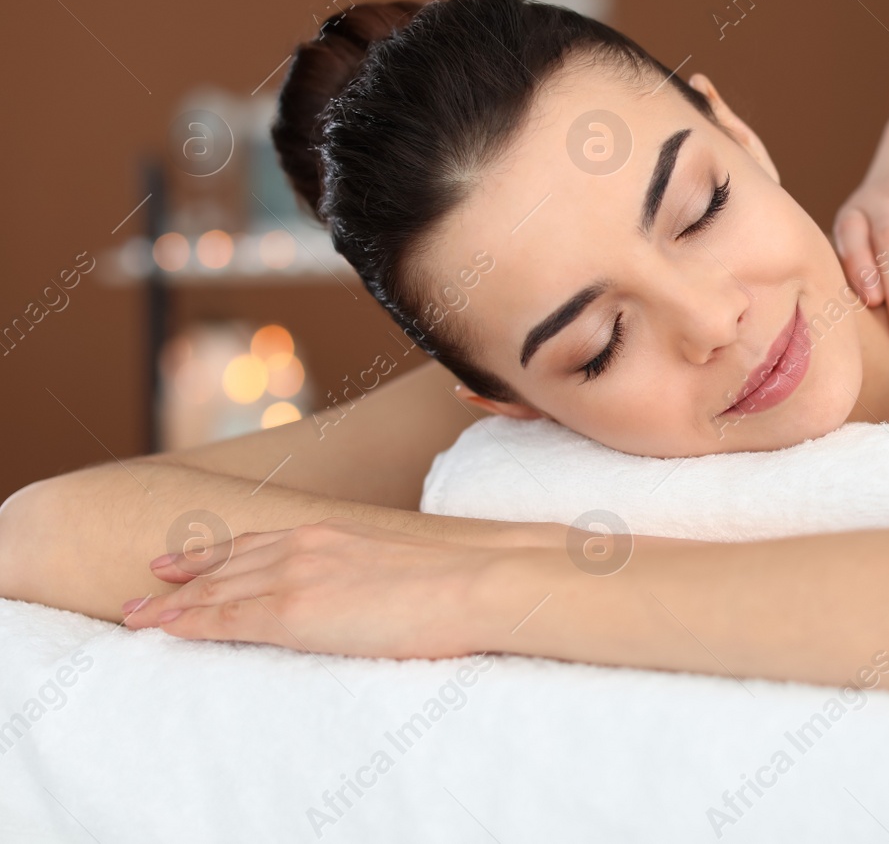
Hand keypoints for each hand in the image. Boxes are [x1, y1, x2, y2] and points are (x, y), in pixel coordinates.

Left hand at [122, 517, 508, 658]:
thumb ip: (372, 572)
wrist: (478, 581)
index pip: (260, 544)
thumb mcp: (402, 564)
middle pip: (228, 563)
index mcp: (333, 533)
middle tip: (145, 585)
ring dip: (172, 603)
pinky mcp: (295, 610)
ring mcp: (297, 574)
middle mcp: (305, 544)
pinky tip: (161, 630)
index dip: (218, 555)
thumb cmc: (459, 580)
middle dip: (183, 577)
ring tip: (136, 614)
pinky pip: (225, 618)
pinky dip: (187, 623)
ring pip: (216, 589)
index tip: (186, 562)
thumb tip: (372, 590)